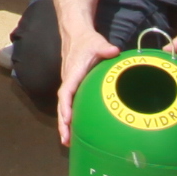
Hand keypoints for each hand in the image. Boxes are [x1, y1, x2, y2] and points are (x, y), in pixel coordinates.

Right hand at [54, 21, 110, 145]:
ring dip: (65, 123)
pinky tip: (75, 128)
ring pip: (64, 106)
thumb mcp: (96, 43)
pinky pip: (69, 103)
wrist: (75, 33)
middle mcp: (68, 81)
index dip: (66, 107)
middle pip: (62, 105)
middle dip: (63, 123)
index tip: (68, 119)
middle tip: (66, 140)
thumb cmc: (86, 41)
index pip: (66, 92)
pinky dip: (69, 116)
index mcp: (72, 73)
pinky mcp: (73, 86)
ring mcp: (70, 84)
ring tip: (68, 141)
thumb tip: (114, 50)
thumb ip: (104, 48)